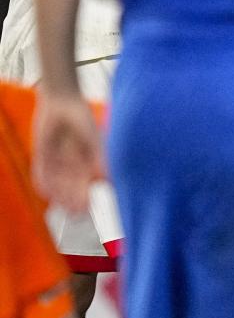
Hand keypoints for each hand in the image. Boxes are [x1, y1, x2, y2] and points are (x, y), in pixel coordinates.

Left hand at [33, 90, 101, 214]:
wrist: (63, 102)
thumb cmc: (83, 119)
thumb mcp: (95, 140)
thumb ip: (101, 160)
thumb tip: (109, 180)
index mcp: (87, 161)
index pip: (87, 185)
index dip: (86, 198)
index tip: (88, 210)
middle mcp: (72, 163)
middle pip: (71, 188)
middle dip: (73, 201)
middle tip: (75, 215)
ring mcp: (56, 159)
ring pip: (57, 183)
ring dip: (59, 196)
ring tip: (61, 207)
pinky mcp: (42, 153)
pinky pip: (41, 171)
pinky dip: (42, 182)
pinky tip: (44, 192)